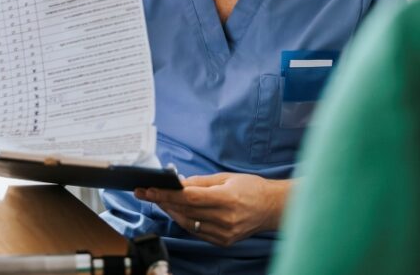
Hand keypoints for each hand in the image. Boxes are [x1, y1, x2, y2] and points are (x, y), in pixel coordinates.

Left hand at [134, 174, 290, 246]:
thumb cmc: (251, 188)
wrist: (272, 208)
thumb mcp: (226, 178)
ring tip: (159, 201)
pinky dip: (185, 221)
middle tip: (147, 193)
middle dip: (163, 201)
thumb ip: (200, 182)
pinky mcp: (224, 241)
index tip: (149, 189)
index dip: (166, 194)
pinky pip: (197, 232)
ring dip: (171, 212)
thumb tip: (177, 183)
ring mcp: (224, 233)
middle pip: (185, 211)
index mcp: (226, 199)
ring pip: (188, 224)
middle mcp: (225, 219)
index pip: (188, 197)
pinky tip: (177, 212)